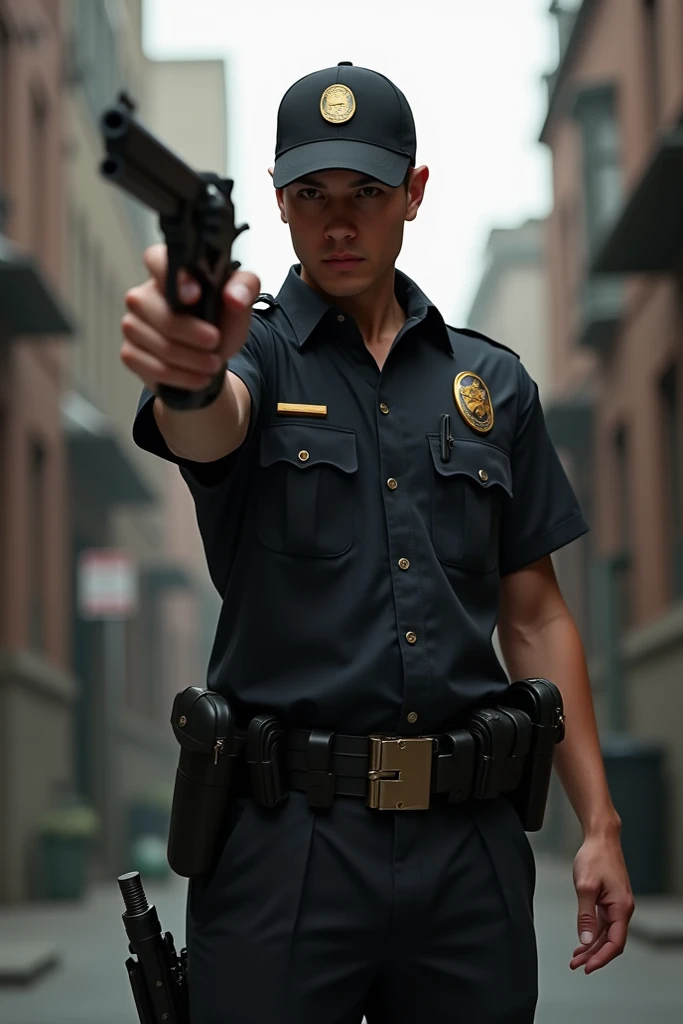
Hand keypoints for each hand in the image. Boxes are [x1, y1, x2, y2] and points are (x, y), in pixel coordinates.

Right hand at [120, 243, 260, 391]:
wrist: (211, 358)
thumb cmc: (220, 322)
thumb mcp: (239, 302)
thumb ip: (244, 288)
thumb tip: (234, 297)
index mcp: (166, 272)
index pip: (156, 259)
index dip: (174, 277)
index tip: (196, 296)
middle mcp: (142, 295)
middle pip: (163, 316)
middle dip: (195, 335)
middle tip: (216, 342)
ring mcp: (132, 325)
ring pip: (162, 346)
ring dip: (194, 360)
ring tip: (213, 363)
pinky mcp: (130, 353)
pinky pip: (154, 368)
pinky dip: (183, 377)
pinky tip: (199, 377)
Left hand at [570, 831, 634, 973]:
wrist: (600, 838)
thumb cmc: (595, 857)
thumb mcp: (585, 886)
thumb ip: (585, 915)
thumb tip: (585, 939)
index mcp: (621, 907)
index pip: (615, 943)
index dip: (601, 958)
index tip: (587, 967)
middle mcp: (622, 909)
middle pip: (610, 942)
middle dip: (594, 955)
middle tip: (576, 966)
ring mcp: (616, 905)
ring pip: (606, 934)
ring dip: (591, 947)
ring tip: (576, 958)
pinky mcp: (609, 900)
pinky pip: (602, 924)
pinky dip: (592, 933)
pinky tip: (582, 941)